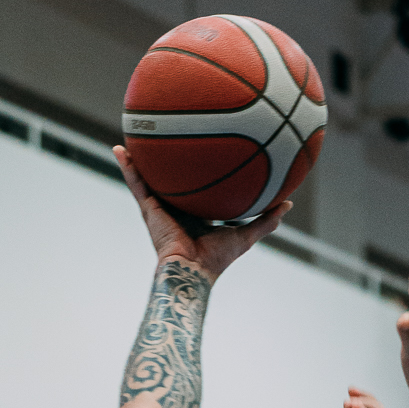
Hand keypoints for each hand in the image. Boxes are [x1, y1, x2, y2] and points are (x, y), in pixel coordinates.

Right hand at [113, 147, 290, 283]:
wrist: (191, 273)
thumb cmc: (216, 260)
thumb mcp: (245, 235)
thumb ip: (265, 220)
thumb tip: (288, 204)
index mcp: (195, 214)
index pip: (196, 190)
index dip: (197, 174)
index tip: (201, 156)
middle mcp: (175, 209)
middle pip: (171, 179)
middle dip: (168, 161)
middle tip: (168, 137)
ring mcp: (159, 208)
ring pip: (149, 176)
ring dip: (141, 158)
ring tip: (135, 134)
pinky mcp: (148, 209)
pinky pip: (136, 183)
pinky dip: (127, 166)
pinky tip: (120, 149)